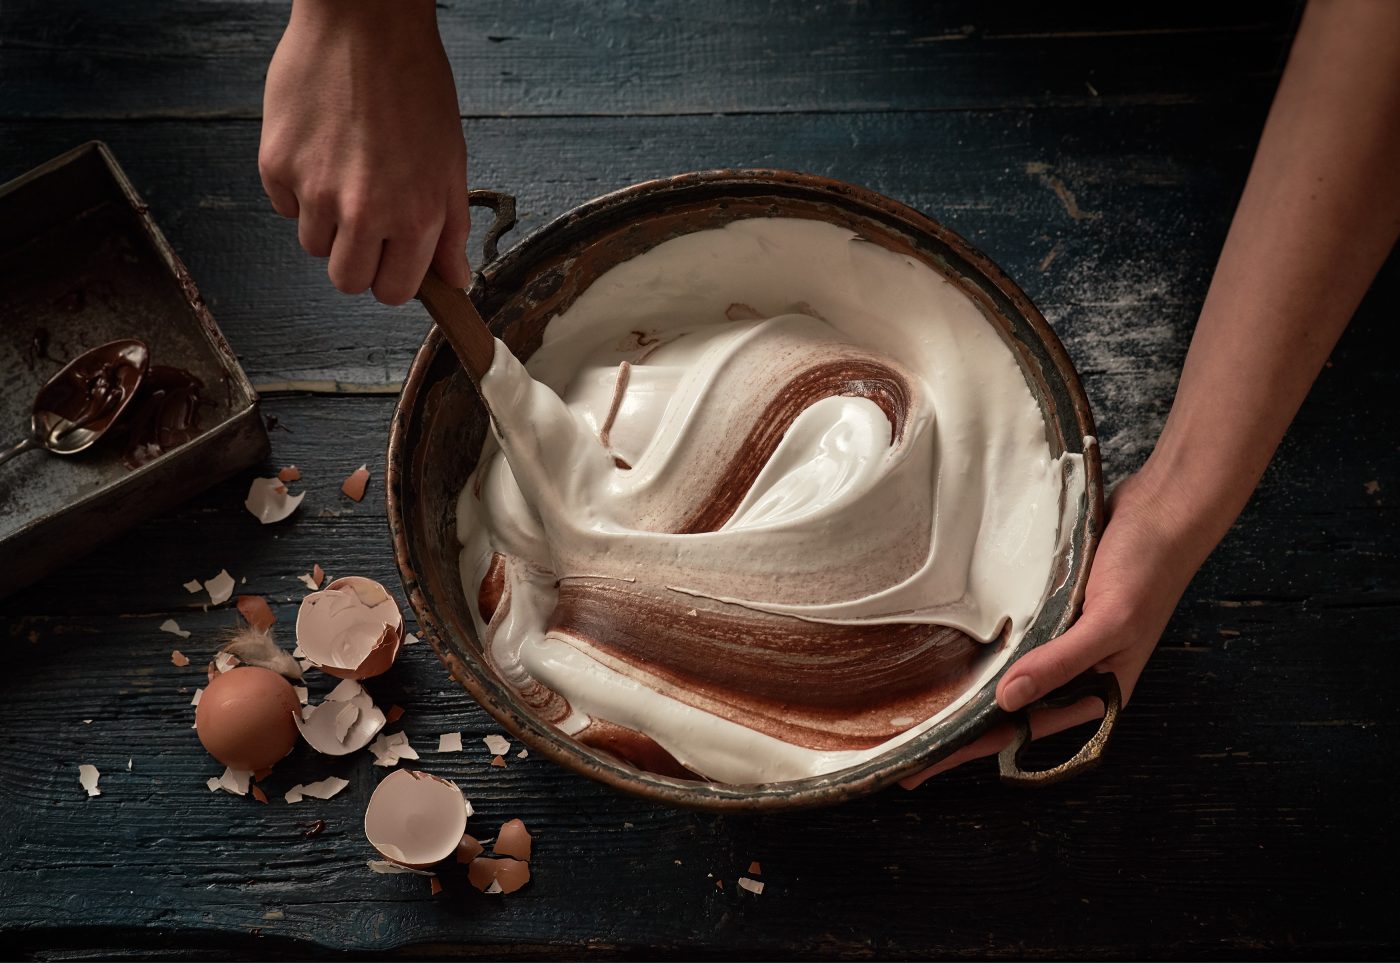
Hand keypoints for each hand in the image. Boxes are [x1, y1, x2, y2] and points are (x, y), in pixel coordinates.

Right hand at [259, 0, 470, 304]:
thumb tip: (453, 279)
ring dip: (327, 222)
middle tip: (367, 222)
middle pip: (347, 281)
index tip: (393, 258)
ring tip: (346, 172)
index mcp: (414, 218)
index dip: (393, 276)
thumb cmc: (415, 85)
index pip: (394, 292)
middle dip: (358, 260)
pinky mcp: (276, 165)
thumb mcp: (450, 162)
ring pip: (312, 245)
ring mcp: (314, 191)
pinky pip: (283, 205)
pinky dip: (298, 188)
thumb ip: (450, 230)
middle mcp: (363, 213)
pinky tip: (320, 149)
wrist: (364, 22)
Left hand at [901, 466, 1207, 788]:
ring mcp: (1061, 641)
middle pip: (1007, 711)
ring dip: (967, 692)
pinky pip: (1010, 639)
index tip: (921, 769)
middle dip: (959, 731)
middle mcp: (1076, 674)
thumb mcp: (1108, 622)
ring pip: (1005, 676)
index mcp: (1098, 692)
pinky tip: (949, 652)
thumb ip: (1060, 662)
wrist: (1162, 510)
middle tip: (901, 749)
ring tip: (916, 708)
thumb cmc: (1148, 569)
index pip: (1022, 731)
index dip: (971, 750)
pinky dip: (982, 649)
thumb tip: (1006, 699)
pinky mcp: (1051, 610)